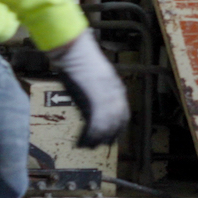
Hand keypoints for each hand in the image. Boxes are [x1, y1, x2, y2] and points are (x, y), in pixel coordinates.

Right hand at [47, 31, 129, 147]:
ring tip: (88, 147)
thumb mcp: (95, 76)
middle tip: (100, 145)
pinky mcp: (94, 99)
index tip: (112, 136)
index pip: (123, 113)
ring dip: (97, 139)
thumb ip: (99, 89)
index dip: (118, 127)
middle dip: (109, 136)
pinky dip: (89, 135)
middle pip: (117, 122)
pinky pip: (95, 124)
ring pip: (106, 125)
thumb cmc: (81, 59)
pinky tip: (82, 141)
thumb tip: (95, 102)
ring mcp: (105, 97)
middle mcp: (115, 93)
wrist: (74, 50)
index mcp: (116, 88)